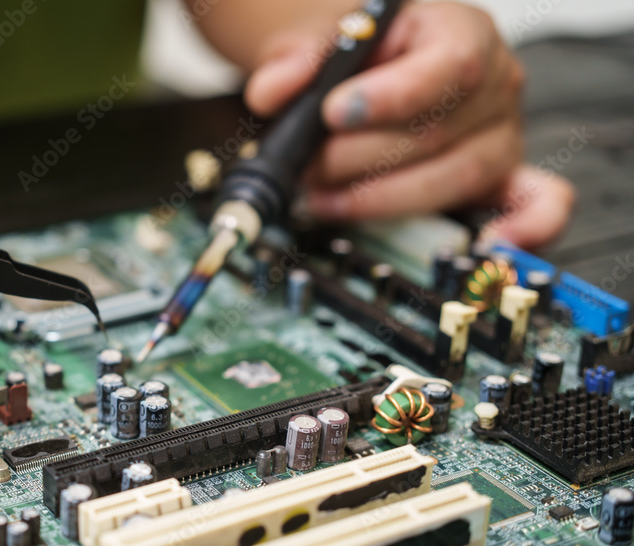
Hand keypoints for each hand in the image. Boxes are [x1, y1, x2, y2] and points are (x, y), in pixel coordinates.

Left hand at [245, 1, 573, 247]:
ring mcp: (501, 139)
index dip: (389, 97)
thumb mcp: (327, 39)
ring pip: (451, 180)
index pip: (448, 67)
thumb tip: (272, 91)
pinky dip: (521, 230)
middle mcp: (494, 88)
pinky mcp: (500, 182)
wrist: (375, 71)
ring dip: (377, 199)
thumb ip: (297, 59)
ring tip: (323, 196)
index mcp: (462, 35)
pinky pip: (536, 206)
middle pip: (435, 135)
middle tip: (305, 165)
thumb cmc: (363, 55)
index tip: (333, 112)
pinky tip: (484, 246)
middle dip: (355, 158)